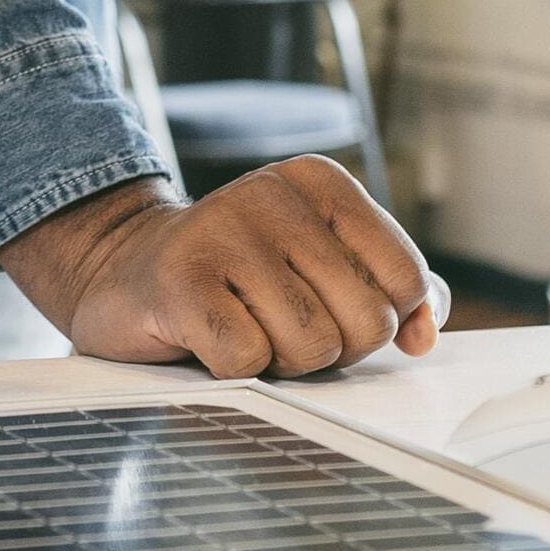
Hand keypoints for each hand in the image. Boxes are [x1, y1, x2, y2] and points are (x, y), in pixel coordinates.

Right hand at [0, 163, 437, 374]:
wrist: (124, 273)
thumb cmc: (238, 279)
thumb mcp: (321, 265)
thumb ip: (389, 289)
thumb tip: (424, 332)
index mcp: (321, 182)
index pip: (407, 279)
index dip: (378, 320)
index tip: (329, 309)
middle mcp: (274, 192)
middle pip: (365, 321)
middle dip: (330, 349)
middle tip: (280, 326)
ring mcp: (223, 230)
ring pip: (311, 346)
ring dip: (280, 362)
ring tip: (243, 328)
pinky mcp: (181, 279)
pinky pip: (249, 359)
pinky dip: (233, 369)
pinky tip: (205, 336)